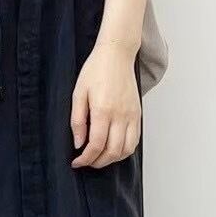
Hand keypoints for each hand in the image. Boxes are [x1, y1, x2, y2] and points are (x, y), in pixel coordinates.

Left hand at [70, 40, 140, 168]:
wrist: (116, 54)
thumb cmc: (95, 70)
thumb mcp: (78, 93)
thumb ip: (78, 121)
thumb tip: (78, 143)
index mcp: (103, 110)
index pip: (96, 145)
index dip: (86, 158)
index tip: (77, 162)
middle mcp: (120, 115)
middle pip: (112, 152)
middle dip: (98, 162)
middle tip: (87, 162)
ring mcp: (132, 115)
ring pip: (126, 150)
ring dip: (112, 159)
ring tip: (99, 157)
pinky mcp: (138, 114)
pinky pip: (135, 140)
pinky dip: (124, 151)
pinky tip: (113, 149)